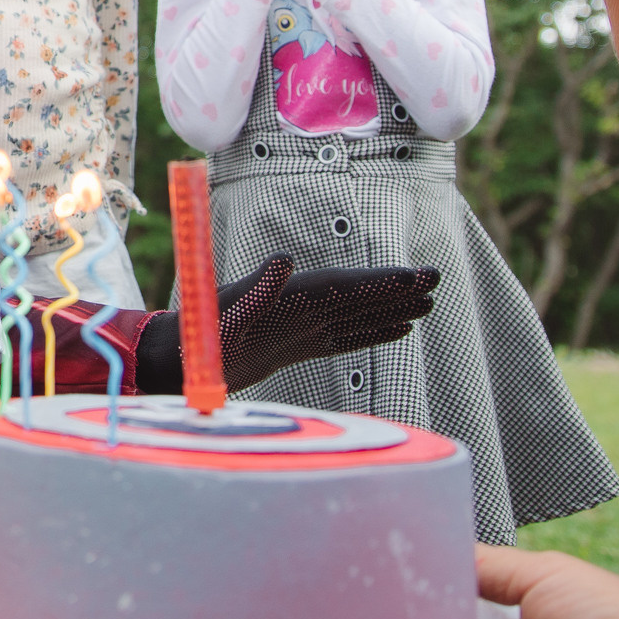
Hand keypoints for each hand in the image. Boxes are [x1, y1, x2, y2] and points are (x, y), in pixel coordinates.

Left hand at [135, 256, 438, 391]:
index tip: (415, 275)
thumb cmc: (200, 335)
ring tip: (429, 304)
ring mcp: (301, 326)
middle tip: (438, 279)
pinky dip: (372, 333)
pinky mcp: (297, 346)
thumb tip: (284, 259)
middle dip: (397, 288)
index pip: (345, 285)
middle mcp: (299, 307)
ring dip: (391, 309)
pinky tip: (399, 330)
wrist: (180, 359)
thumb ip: (256, 287)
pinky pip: (344, 338)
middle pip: (358, 294)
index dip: (381, 281)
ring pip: (357, 315)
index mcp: (290, 295)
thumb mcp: (225, 310)